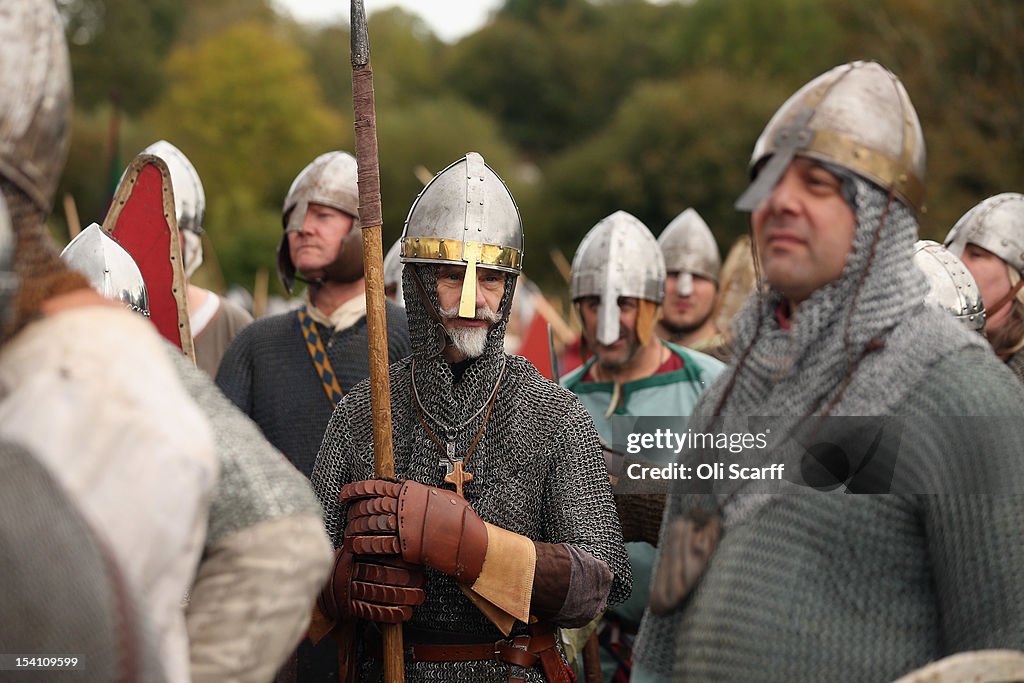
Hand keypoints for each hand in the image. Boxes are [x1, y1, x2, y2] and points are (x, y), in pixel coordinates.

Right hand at [318, 548, 424, 623]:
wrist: (322, 589)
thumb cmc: (344, 569)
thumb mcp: (354, 553)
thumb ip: (372, 550)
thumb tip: (402, 550)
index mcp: (356, 555)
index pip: (384, 559)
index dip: (404, 566)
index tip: (418, 571)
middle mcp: (353, 571)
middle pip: (385, 576)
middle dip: (407, 582)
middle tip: (421, 586)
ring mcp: (351, 590)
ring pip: (381, 594)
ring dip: (403, 598)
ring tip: (417, 599)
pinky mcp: (350, 606)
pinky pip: (373, 611)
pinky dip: (390, 613)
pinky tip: (403, 614)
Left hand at [340, 479, 488, 582]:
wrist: (466, 536)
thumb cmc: (457, 515)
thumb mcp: (439, 495)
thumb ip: (421, 494)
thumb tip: (412, 491)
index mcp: (410, 490)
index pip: (375, 486)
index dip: (356, 490)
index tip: (344, 494)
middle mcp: (403, 505)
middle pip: (370, 507)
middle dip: (355, 513)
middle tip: (347, 517)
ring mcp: (403, 525)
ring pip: (370, 524)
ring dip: (356, 530)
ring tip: (348, 534)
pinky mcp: (404, 544)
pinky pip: (378, 544)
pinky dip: (364, 546)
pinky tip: (355, 547)